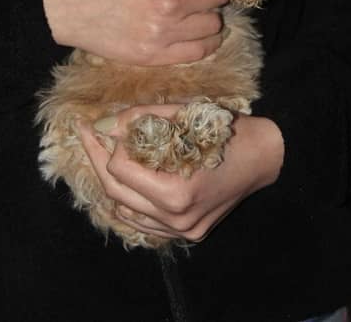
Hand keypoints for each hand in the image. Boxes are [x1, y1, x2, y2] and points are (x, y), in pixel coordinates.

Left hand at [78, 106, 283, 240]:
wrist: (264, 157)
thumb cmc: (228, 131)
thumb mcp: (185, 116)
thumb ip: (142, 119)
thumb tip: (105, 125)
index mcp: (177, 192)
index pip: (121, 169)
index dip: (108, 143)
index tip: (101, 124)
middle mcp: (176, 219)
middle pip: (116, 192)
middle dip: (96, 159)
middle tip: (86, 134)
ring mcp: (182, 231)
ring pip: (126, 211)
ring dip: (110, 181)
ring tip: (101, 154)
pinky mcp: (187, 233)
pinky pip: (144, 222)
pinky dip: (129, 202)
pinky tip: (125, 181)